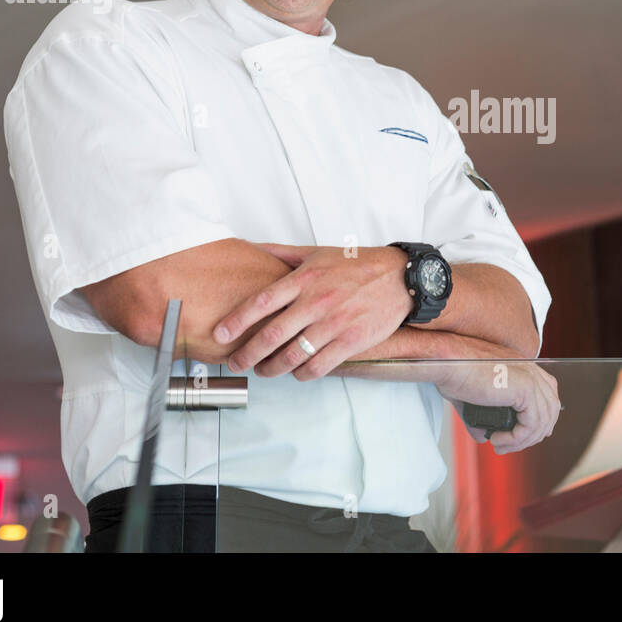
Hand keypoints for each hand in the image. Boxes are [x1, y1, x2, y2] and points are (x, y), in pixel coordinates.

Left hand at [212, 243, 413, 379]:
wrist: (400, 277)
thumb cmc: (358, 264)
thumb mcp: (317, 252)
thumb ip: (282, 253)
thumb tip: (252, 247)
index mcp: (304, 279)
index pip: (261, 302)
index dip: (236, 322)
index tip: (220, 335)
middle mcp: (316, 301)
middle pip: (271, 336)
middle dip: (247, 355)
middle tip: (236, 363)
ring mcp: (334, 323)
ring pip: (292, 356)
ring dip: (272, 369)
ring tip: (264, 371)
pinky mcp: (351, 340)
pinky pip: (319, 366)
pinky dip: (302, 374)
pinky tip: (296, 372)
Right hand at [438, 360, 560, 454]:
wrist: (447, 364)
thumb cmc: (454, 371)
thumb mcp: (473, 396)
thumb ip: (482, 416)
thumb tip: (482, 436)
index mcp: (523, 367)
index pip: (547, 395)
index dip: (539, 419)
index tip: (521, 436)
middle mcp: (531, 370)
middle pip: (550, 410)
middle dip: (534, 433)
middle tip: (509, 445)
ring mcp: (531, 378)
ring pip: (542, 421)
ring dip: (522, 441)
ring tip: (500, 445)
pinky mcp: (526, 389)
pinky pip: (531, 425)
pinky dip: (516, 439)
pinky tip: (498, 440)